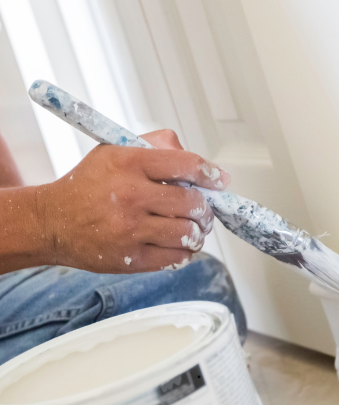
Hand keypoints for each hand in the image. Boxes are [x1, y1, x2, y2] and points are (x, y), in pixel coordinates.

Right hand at [36, 129, 228, 272]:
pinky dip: (185, 252)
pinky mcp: (130, 258)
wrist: (51, 222)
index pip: (186, 164)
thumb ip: (156, 146)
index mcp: (129, 162)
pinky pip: (176, 258)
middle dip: (205, 208)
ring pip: (188, 233)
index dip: (210, 173)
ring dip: (197, 232)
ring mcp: (131, 230)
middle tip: (203, 210)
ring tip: (191, 228)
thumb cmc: (88, 185)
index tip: (219, 180)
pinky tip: (178, 244)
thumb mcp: (114, 150)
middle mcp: (131, 195)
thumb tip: (196, 163)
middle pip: (193, 203)